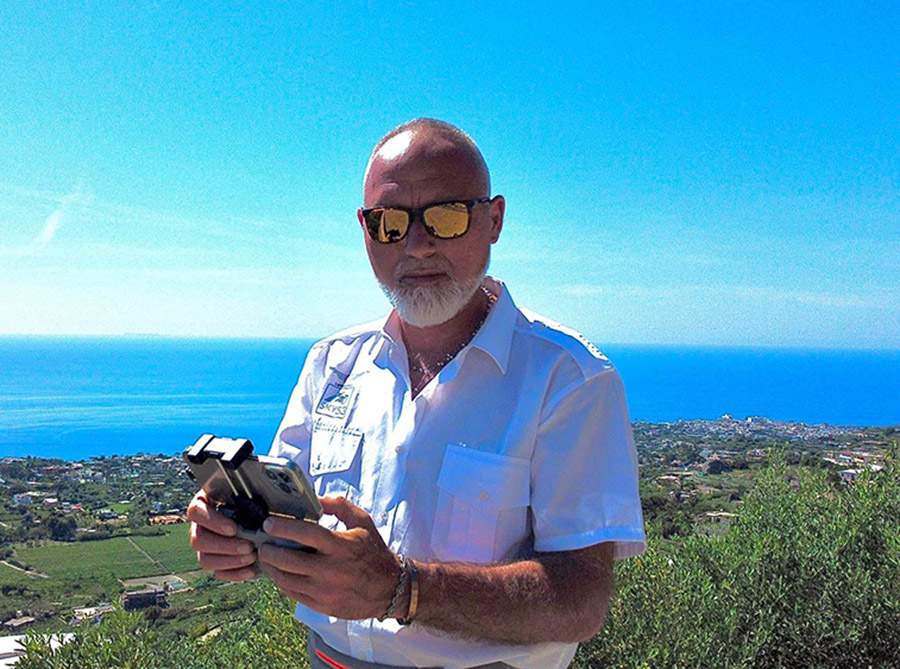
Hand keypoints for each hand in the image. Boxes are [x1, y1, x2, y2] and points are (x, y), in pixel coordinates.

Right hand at [187, 490, 256, 581]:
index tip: (233, 529)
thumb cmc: (255, 500)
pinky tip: (250, 571)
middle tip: (248, 546)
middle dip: (224, 546)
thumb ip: (249, 493)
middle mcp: (200, 526)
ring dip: (229, 561)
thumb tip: (261, 487)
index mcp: (204, 504)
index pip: (196, 511)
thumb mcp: (250, 492)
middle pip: (198, 539)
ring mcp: (205, 546)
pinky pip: (217, 573)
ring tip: (251, 557)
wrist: (262, 521)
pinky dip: (234, 574)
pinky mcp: (215, 562)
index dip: (212, 521)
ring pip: (204, 559)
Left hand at [257, 496, 401, 619]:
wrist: (389, 589)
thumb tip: (316, 498)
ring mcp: (324, 591)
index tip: (269, 523)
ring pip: (285, 579)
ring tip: (268, 557)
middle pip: (288, 560)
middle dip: (269, 550)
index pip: (306, 534)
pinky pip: (292, 594)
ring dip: (272, 567)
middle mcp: (330, 570)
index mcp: (340, 546)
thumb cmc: (374, 552)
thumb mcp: (363, 523)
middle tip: (263, 542)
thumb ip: (340, 506)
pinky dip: (283, 581)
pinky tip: (281, 572)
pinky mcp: (321, 606)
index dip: (283, 527)